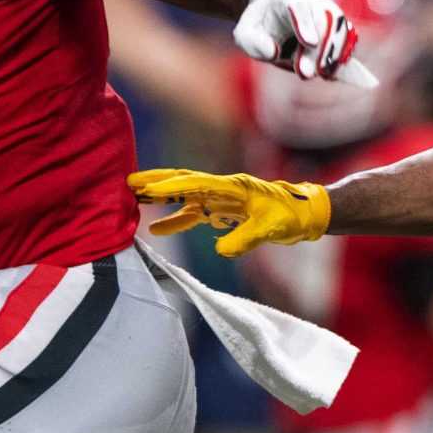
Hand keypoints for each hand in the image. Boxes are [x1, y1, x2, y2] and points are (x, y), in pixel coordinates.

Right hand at [129, 169, 331, 257]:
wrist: (304, 214)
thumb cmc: (290, 216)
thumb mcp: (271, 229)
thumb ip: (246, 238)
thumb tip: (220, 250)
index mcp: (233, 187)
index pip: (196, 184)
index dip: (171, 186)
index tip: (146, 189)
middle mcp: (223, 189)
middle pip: (183, 181)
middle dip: (156, 182)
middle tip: (128, 183)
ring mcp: (220, 199)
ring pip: (183, 196)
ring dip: (160, 199)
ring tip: (133, 202)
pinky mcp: (222, 211)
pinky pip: (192, 214)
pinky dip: (174, 220)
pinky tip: (156, 230)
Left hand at [233, 0, 356, 81]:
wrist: (278, 15)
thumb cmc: (261, 26)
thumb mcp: (245, 33)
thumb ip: (252, 42)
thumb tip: (274, 52)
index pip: (299, 7)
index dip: (305, 24)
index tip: (309, 42)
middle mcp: (313, 1)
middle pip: (324, 20)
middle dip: (319, 48)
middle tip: (307, 73)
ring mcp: (329, 13)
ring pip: (340, 28)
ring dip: (334, 54)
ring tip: (324, 75)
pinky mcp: (339, 27)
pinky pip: (347, 40)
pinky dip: (342, 57)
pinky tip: (333, 73)